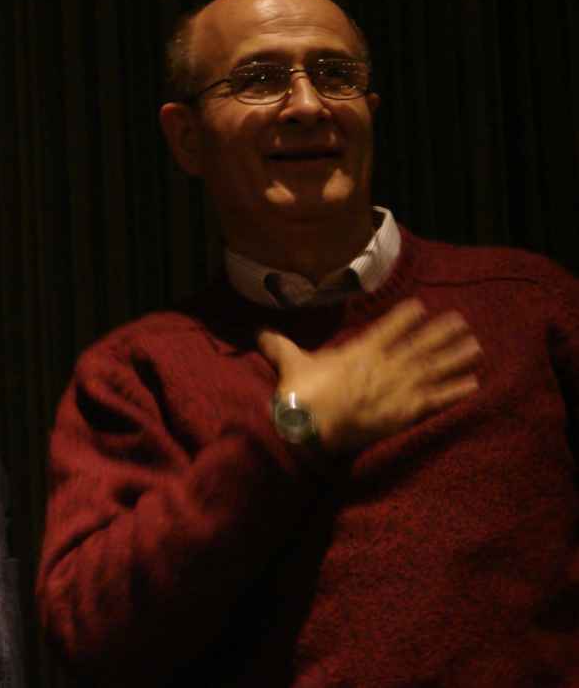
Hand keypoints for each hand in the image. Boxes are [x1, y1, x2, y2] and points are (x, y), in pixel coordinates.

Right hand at [257, 299, 481, 453]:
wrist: (310, 428)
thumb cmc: (300, 395)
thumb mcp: (290, 364)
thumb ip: (279, 345)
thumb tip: (258, 328)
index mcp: (360, 351)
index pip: (389, 329)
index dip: (406, 318)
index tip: (423, 307)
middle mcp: (385, 365)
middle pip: (420, 346)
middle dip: (442, 334)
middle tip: (463, 323)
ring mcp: (398, 389)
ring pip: (434, 369)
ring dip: (456, 358)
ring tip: (476, 348)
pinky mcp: (405, 413)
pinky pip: (437, 401)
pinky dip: (456, 393)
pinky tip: (474, 385)